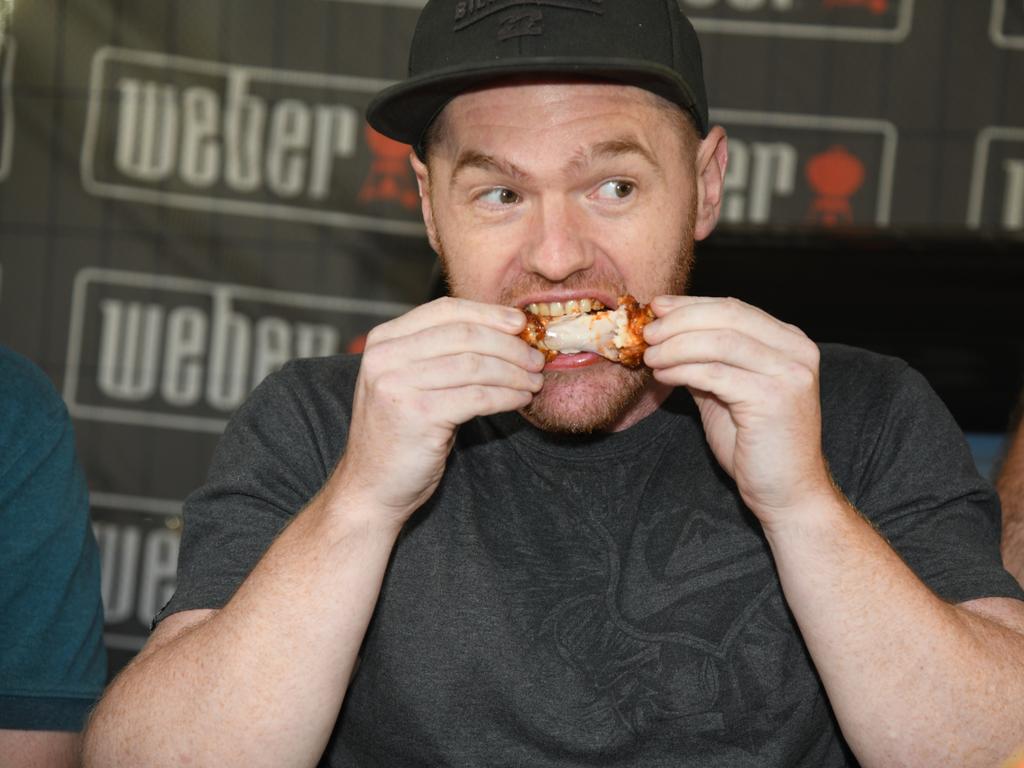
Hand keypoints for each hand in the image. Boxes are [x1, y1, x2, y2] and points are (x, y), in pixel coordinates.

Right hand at [334, 297, 545, 528]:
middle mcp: (386, 357)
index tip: (521, 324)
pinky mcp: (418, 416)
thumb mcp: (409, 380)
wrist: (372, 485)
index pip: (446, 310)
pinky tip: (520, 399)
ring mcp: (398, 385)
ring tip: (533, 381)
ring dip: (514, 372)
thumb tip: (503, 331)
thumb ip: (440, 352)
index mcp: (384, 340)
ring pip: (475, 365)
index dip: (490, 314)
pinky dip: (507, 395)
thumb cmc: (401, 433)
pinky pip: (477, 397)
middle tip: (536, 358)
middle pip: (465, 335)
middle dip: (510, 345)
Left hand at [643, 296, 834, 527]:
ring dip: (676, 345)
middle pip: (728, 317)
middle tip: (648, 332)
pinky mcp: (773, 398)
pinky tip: (664, 375)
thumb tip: (666, 334)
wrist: (786, 491)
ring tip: (650, 356)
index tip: (657, 307)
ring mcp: (789, 373)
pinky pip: (715, 374)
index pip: (734, 308)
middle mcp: (796, 351)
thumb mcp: (727, 391)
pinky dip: (682, 370)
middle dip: (680, 320)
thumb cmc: (755, 444)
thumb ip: (706, 360)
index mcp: (790, 342)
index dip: (691, 305)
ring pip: (719, 342)